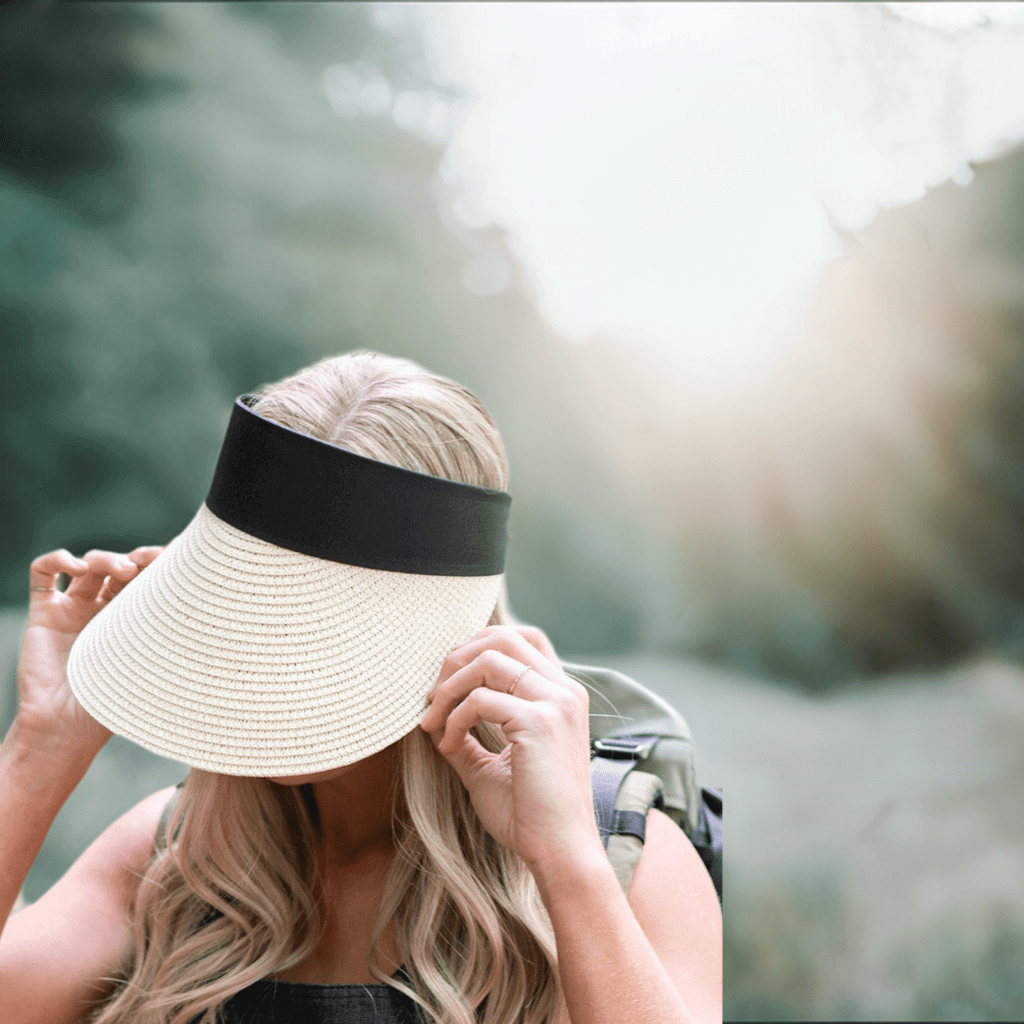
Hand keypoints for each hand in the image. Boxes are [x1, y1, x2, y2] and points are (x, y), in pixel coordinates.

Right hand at [14, 545, 163, 759]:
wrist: (67, 730)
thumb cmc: (116, 706)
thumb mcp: (156, 669)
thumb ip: (182, 644)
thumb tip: (234, 627)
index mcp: (135, 620)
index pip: (150, 580)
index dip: (163, 562)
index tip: (182, 553)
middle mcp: (105, 610)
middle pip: (123, 566)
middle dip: (140, 557)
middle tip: (154, 559)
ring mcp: (74, 609)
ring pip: (90, 563)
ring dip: (107, 558)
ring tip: (124, 569)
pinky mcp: (45, 612)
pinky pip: (43, 572)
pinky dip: (58, 558)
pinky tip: (76, 566)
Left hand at [420, 625, 603, 873]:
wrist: (560, 852)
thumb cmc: (529, 815)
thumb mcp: (492, 764)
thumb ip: (466, 734)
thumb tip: (431, 714)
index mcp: (562, 695)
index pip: (522, 638)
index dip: (479, 646)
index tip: (450, 681)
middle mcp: (564, 690)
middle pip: (503, 636)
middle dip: (458, 659)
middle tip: (432, 696)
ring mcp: (555, 703)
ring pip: (488, 659)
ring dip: (449, 687)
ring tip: (433, 720)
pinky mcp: (539, 722)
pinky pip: (479, 699)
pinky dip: (454, 718)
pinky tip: (449, 745)